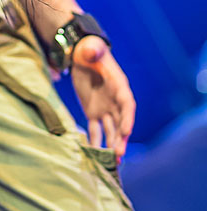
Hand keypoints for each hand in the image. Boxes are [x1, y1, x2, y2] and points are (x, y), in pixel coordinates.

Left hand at [70, 36, 134, 160]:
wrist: (82, 56)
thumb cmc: (90, 51)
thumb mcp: (92, 49)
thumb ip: (93, 51)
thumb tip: (93, 50)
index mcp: (119, 87)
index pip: (127, 105)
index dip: (127, 118)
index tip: (126, 131)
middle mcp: (115, 101)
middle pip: (121, 122)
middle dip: (121, 138)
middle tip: (119, 154)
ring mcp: (105, 108)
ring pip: (111, 130)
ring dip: (112, 144)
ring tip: (113, 161)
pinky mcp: (92, 112)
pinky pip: (95, 129)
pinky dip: (95, 141)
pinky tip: (94, 155)